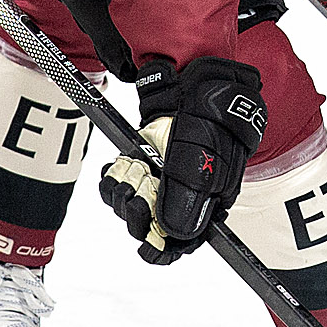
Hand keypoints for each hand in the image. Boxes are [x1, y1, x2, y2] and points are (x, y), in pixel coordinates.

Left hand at [99, 55, 265, 263]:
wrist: (202, 79)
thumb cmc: (213, 119)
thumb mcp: (204, 158)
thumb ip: (189, 196)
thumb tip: (174, 234)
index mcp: (204, 202)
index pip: (182, 240)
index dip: (165, 248)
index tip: (149, 248)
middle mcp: (181, 192)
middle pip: (151, 225)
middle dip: (138, 214)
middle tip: (137, 193)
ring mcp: (159, 175)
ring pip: (131, 204)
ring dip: (122, 194)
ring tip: (129, 173)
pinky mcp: (140, 158)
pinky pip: (118, 180)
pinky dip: (113, 177)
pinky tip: (117, 166)